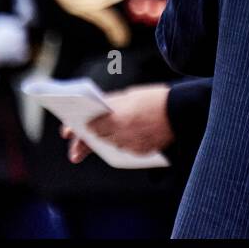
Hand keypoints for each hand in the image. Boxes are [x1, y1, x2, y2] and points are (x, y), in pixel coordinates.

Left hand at [60, 84, 174, 162]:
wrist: (181, 111)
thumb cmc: (155, 98)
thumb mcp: (129, 95)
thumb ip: (110, 105)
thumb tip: (96, 111)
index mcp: (115, 118)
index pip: (89, 127)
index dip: (74, 130)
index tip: (66, 131)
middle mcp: (121, 134)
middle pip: (98, 138)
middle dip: (89, 138)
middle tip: (77, 147)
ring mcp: (131, 145)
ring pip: (112, 144)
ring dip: (109, 139)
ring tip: (110, 133)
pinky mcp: (142, 152)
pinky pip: (128, 149)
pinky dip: (126, 143)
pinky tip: (131, 134)